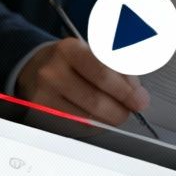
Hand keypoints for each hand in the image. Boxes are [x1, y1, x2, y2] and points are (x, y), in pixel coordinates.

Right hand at [14, 38, 148, 126]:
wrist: (34, 68)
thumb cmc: (71, 62)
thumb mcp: (93, 54)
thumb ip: (118, 70)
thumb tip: (136, 94)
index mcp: (70, 50)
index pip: (103, 74)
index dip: (125, 90)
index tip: (140, 100)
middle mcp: (53, 72)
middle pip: (94, 99)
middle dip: (119, 109)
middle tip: (130, 111)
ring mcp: (44, 94)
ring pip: (85, 117)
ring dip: (107, 119)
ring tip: (115, 114)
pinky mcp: (41, 112)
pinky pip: (74, 126)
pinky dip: (92, 125)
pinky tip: (98, 118)